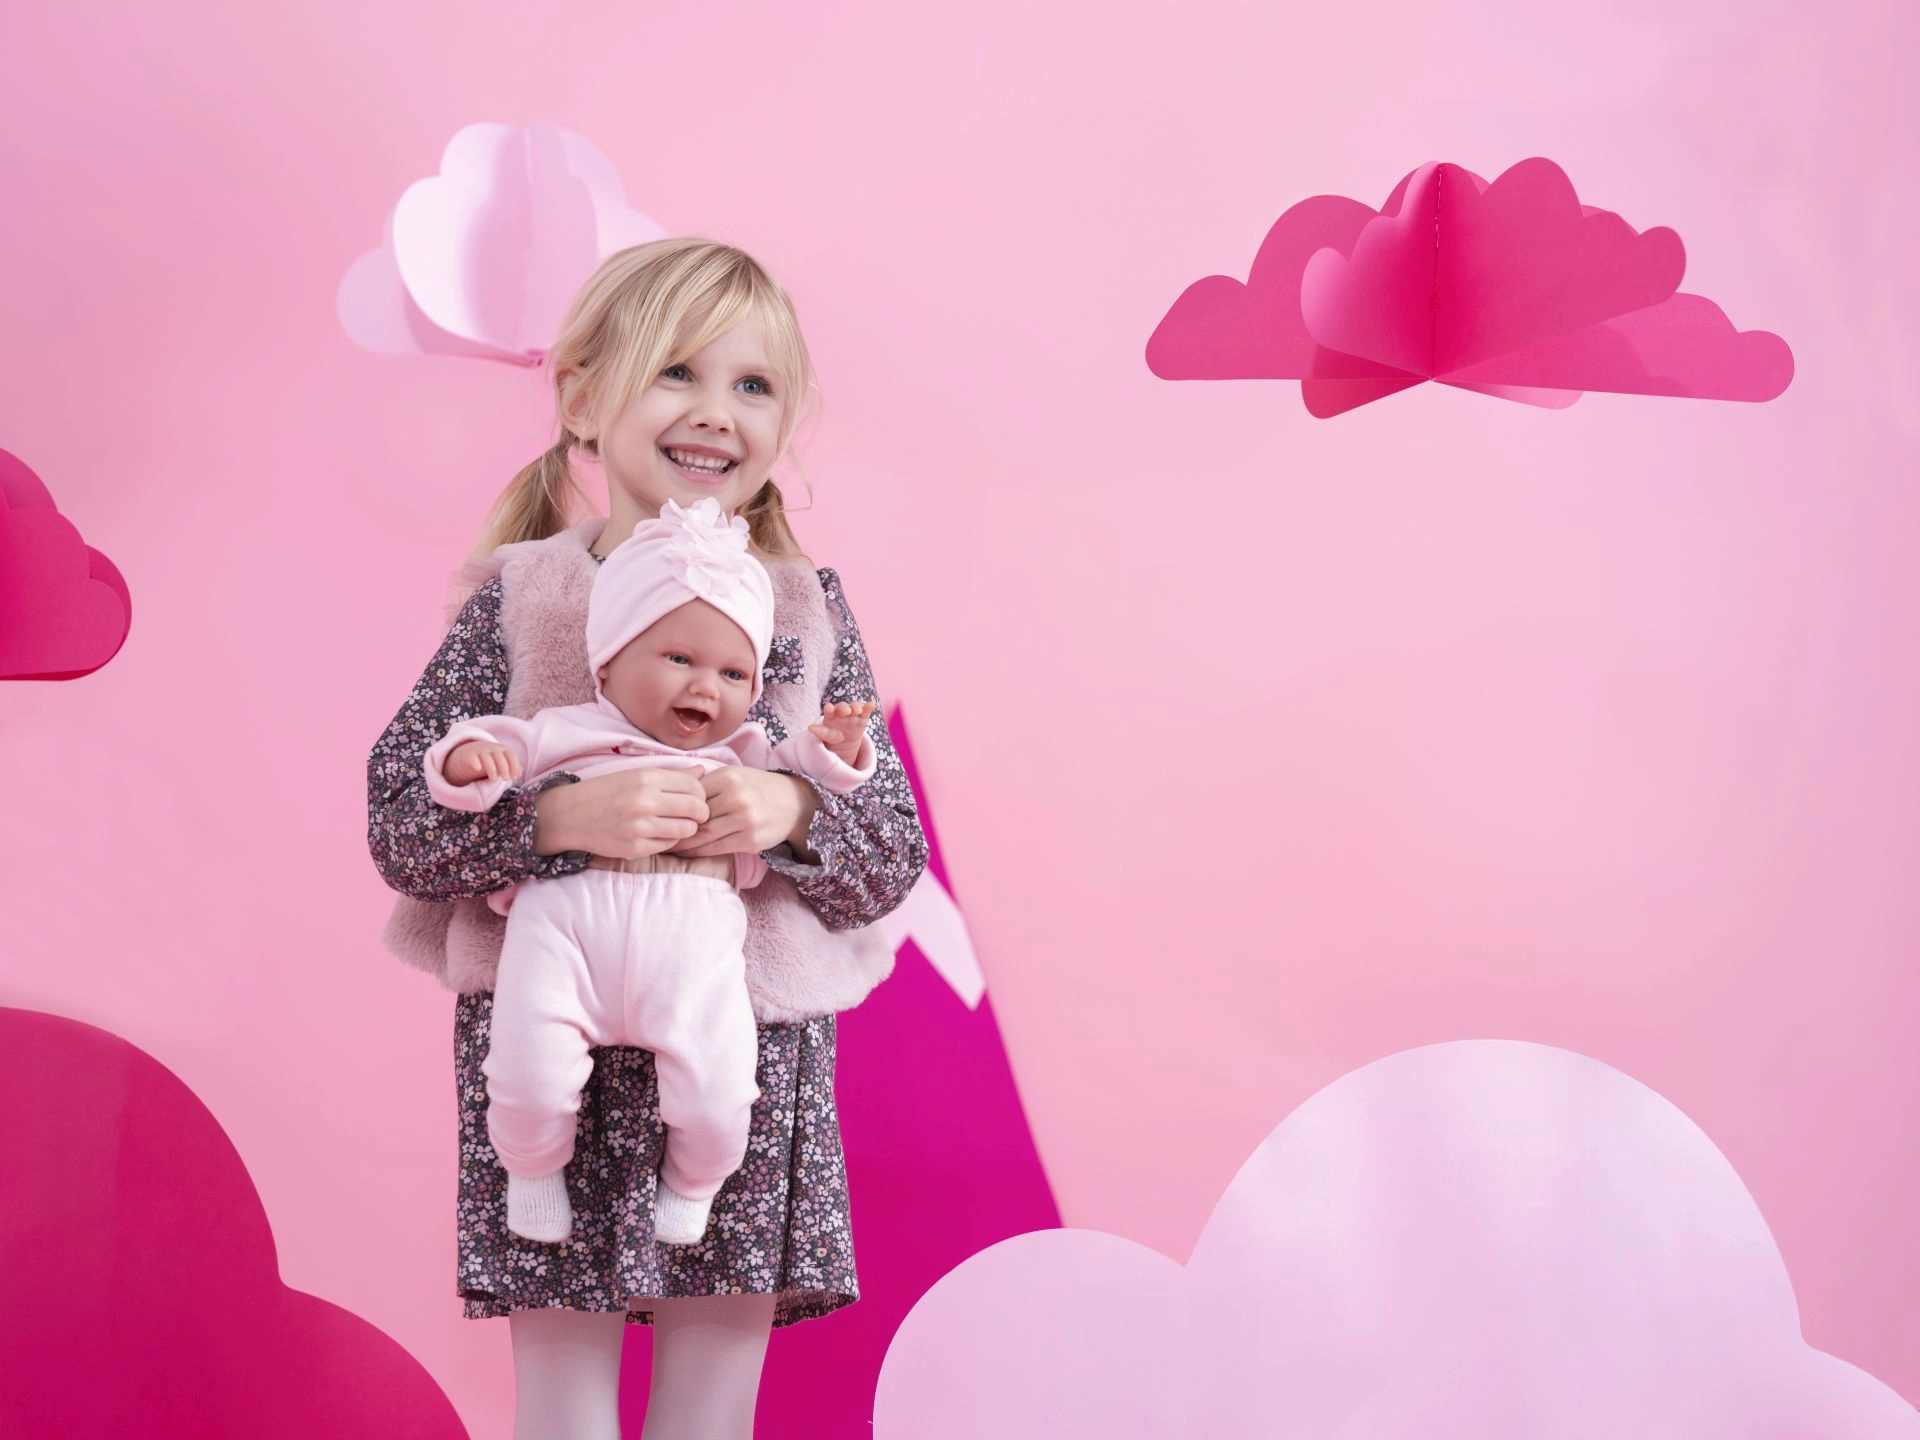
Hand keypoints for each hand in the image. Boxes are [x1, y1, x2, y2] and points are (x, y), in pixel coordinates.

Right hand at [446, 740, 520, 785]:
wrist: (470, 752)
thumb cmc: (491, 759)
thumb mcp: (502, 761)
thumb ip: (512, 766)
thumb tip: (519, 773)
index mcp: (502, 749)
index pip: (511, 755)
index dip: (514, 766)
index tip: (515, 777)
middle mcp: (492, 748)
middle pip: (500, 757)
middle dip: (504, 768)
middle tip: (506, 779)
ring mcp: (480, 751)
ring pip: (487, 759)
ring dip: (492, 769)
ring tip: (494, 779)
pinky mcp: (469, 755)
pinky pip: (472, 758)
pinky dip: (475, 763)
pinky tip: (478, 769)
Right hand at [532, 766, 710, 859]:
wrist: (570, 815)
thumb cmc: (607, 792)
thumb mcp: (636, 775)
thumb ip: (671, 775)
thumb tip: (703, 770)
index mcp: (647, 778)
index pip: (694, 786)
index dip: (700, 793)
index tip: (694, 798)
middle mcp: (645, 801)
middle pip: (696, 808)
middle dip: (700, 812)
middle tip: (692, 814)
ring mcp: (640, 826)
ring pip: (687, 829)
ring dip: (686, 828)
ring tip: (675, 824)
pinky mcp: (635, 847)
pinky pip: (668, 845)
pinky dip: (668, 840)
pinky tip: (657, 833)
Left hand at [671, 766, 818, 858]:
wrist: (794, 803)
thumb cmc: (757, 788)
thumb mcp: (735, 775)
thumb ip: (707, 783)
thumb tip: (673, 794)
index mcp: (729, 777)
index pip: (692, 795)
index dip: (675, 807)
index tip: (660, 815)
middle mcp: (737, 797)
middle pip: (696, 817)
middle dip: (676, 828)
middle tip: (657, 835)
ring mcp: (745, 820)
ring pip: (704, 836)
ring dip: (684, 844)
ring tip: (669, 846)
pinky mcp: (751, 839)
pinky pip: (718, 848)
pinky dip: (700, 852)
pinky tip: (689, 852)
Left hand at [808, 699, 875, 765]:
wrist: (844, 741)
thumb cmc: (832, 735)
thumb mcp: (826, 734)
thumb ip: (819, 731)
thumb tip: (810, 728)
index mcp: (831, 714)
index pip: (829, 709)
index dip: (830, 708)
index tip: (830, 709)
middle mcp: (841, 711)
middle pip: (843, 706)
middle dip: (844, 707)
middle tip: (846, 711)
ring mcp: (852, 714)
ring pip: (855, 707)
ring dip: (856, 707)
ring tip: (857, 710)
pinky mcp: (862, 718)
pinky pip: (865, 711)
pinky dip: (868, 707)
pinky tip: (871, 704)